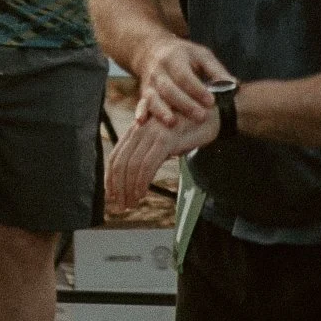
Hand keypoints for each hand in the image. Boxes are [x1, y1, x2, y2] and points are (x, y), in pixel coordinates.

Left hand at [106, 97, 216, 212]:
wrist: (211, 115)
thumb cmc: (187, 130)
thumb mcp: (163, 140)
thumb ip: (149, 152)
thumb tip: (138, 177)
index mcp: (135, 130)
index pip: (115, 156)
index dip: (110, 178)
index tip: (111, 195)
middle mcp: (139, 130)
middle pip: (119, 163)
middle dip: (117, 187)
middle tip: (121, 205)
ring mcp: (152, 134)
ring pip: (132, 166)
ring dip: (129, 188)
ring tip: (132, 203)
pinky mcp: (165, 139)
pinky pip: (147, 165)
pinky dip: (141, 182)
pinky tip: (142, 193)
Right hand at [137, 35, 227, 126]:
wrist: (151, 49)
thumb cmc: (183, 55)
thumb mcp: (201, 55)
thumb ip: (216, 70)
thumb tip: (234, 85)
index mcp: (174, 59)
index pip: (185, 76)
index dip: (197, 89)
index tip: (212, 101)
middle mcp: (159, 71)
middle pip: (169, 89)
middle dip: (184, 104)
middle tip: (201, 116)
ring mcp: (149, 83)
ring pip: (153, 98)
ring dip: (161, 111)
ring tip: (173, 123)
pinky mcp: (143, 93)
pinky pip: (140, 103)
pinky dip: (140, 112)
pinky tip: (141, 122)